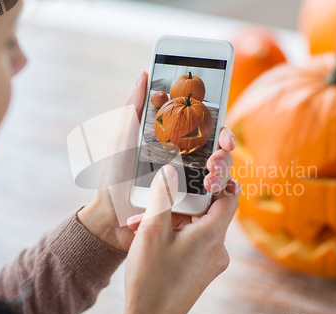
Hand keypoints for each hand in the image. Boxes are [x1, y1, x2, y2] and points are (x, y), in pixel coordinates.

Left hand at [78, 71, 239, 252]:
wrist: (111, 217)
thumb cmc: (114, 177)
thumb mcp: (121, 139)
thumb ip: (133, 108)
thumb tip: (144, 75)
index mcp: (175, 142)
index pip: (207, 130)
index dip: (221, 130)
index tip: (223, 135)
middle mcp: (188, 161)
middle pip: (219, 151)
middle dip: (224, 154)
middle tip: (215, 160)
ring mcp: (192, 183)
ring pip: (222, 173)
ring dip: (223, 173)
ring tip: (210, 179)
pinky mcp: (193, 205)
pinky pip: (217, 197)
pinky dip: (223, 193)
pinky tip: (214, 192)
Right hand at [120, 165, 238, 313]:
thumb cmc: (151, 278)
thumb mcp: (152, 230)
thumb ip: (163, 196)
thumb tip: (170, 172)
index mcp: (212, 235)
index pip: (229, 198)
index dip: (218, 182)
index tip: (200, 174)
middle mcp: (218, 249)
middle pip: (207, 212)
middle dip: (179, 204)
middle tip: (155, 201)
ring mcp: (210, 263)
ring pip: (196, 229)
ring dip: (171, 222)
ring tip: (141, 224)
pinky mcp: (201, 273)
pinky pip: (193, 245)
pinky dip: (175, 237)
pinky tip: (149, 239)